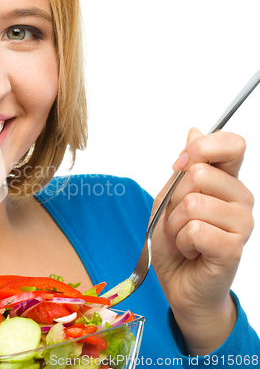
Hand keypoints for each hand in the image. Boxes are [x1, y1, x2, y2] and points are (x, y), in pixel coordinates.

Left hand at [151, 128, 253, 355]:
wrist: (178, 280)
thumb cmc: (175, 240)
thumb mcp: (169, 197)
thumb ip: (183, 168)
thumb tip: (194, 129)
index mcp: (226, 181)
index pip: (232, 144)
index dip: (201, 147)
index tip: (179, 164)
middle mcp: (240, 198)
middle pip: (198, 173)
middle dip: (172, 199)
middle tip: (177, 220)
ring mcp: (241, 223)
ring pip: (192, 202)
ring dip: (174, 224)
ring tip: (183, 237)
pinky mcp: (233, 248)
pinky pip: (195, 229)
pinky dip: (180, 241)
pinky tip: (190, 251)